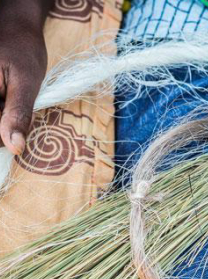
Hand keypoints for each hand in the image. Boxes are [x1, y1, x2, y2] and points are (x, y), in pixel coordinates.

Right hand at [0, 0, 51, 153]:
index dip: (3, 137)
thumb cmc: (23, 48)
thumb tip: (15, 148)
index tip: (19, 129)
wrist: (17, 24)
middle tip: (16, 105)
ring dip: (4, 118)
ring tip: (11, 97)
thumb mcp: (26, 82)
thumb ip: (18, 115)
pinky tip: (6, 97)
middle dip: (4, 126)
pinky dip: (2, 110)